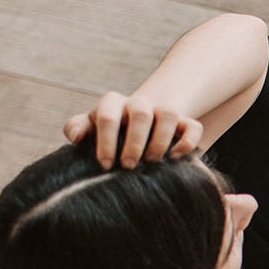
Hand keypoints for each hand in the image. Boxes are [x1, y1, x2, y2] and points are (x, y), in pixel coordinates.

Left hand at [63, 91, 203, 168]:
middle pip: (140, 112)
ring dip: (160, 141)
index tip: (105, 165)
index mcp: (113, 103)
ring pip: (168, 114)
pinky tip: (175, 158)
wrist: (140, 119)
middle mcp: (138, 103)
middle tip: (128, 166)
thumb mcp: (91, 126)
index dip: (106, 141)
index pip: (107, 115)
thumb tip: (75, 137)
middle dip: (134, 142)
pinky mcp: (184, 122)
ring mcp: (163, 110)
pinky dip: (187, 143)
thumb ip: (77, 127)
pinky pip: (193, 126)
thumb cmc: (110, 130)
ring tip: (151, 162)